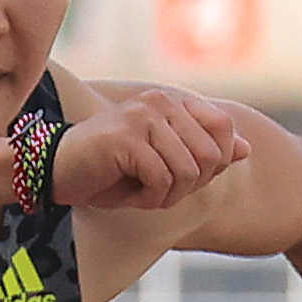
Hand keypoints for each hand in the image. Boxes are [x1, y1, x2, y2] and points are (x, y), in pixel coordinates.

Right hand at [51, 89, 249, 210]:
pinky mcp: (128, 138)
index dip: (214, 163)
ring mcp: (144, 117)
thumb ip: (204, 153)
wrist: (55, 172)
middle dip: (189, 187)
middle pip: (210, 156)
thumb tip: (246, 149)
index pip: (223, 128)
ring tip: (143, 193)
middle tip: (159, 192)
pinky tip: (129, 195)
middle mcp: (161, 102)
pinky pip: (162, 180)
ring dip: (168, 196)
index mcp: (173, 102)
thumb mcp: (164, 164)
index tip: (182, 178)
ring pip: (188, 171)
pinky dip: (149, 199)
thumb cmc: (109, 171)